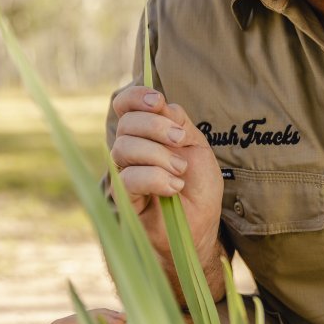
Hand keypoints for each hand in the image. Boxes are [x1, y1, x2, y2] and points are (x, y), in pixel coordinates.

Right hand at [110, 87, 222, 257]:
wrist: (200, 226)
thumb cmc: (198, 188)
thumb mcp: (197, 146)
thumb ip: (179, 122)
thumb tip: (161, 103)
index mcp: (146, 133)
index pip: (125, 104)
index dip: (136, 97)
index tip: (157, 100)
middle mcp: (130, 150)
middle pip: (126, 122)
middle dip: (156, 126)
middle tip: (180, 140)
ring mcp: (124, 173)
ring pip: (125, 147)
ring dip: (159, 155)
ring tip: (180, 171)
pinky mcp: (124, 198)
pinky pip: (128, 178)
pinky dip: (156, 178)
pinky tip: (174, 188)